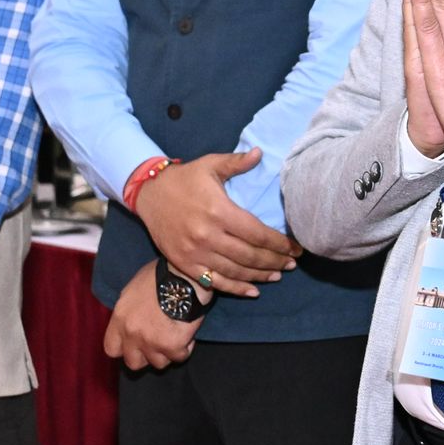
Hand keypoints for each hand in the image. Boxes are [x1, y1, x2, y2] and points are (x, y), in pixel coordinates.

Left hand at [101, 260, 198, 371]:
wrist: (183, 276)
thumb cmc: (160, 277)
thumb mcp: (133, 291)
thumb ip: (128, 313)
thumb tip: (130, 322)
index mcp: (120, 319)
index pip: (111, 349)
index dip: (124, 349)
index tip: (135, 345)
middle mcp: (132, 334)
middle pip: (133, 363)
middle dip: (146, 356)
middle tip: (157, 343)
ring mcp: (152, 342)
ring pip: (159, 363)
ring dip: (167, 352)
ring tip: (174, 335)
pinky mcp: (172, 346)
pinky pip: (180, 356)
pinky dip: (185, 347)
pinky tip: (187, 333)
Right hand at [132, 151, 294, 297]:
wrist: (148, 193)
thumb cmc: (184, 178)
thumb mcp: (210, 165)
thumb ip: (237, 162)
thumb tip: (260, 153)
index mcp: (219, 211)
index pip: (257, 233)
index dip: (280, 244)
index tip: (295, 248)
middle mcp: (208, 235)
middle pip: (250, 256)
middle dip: (275, 261)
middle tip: (291, 264)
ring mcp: (195, 253)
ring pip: (235, 271)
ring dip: (260, 276)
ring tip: (277, 275)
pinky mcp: (185, 264)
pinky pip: (215, 282)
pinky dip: (236, 289)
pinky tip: (253, 291)